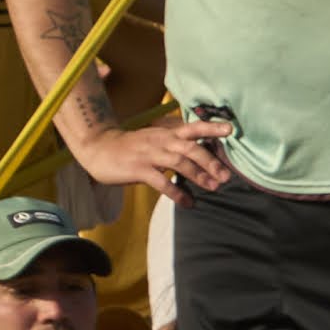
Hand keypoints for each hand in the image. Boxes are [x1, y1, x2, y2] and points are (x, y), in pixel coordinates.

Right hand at [79, 106, 241, 198]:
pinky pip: (161, 181)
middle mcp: (161, 141)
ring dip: (198, 176)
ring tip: (213, 187)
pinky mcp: (138, 169)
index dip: (211, 127)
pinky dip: (176, 192)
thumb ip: (175, 144)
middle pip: (191, 148)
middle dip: (210, 161)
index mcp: (167, 133)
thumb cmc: (132, 146)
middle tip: (226, 176)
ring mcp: (149, 154)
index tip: (230, 129)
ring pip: (179, 163)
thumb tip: (201, 156)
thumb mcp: (155, 139)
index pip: (192, 127)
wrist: (99, 148)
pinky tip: (187, 202)